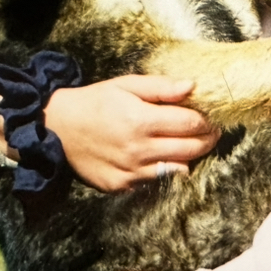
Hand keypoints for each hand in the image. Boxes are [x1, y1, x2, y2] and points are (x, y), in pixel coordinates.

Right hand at [45, 75, 220, 191]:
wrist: (57, 128)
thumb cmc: (94, 102)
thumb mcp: (125, 85)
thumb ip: (160, 87)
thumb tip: (192, 86)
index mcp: (141, 120)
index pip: (190, 124)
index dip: (207, 121)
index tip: (213, 117)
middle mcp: (138, 149)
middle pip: (191, 149)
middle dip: (207, 139)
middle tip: (212, 131)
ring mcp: (131, 171)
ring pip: (178, 168)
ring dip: (190, 155)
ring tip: (191, 143)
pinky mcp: (122, 185)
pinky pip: (156, 179)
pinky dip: (166, 168)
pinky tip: (163, 155)